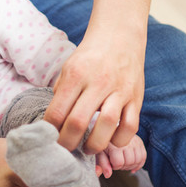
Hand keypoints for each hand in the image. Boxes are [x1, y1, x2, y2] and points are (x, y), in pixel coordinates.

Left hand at [44, 25, 145, 153]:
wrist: (119, 37)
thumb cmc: (90, 56)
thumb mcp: (68, 68)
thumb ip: (61, 93)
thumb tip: (53, 122)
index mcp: (76, 75)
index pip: (57, 111)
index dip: (50, 130)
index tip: (49, 138)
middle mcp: (98, 82)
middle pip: (78, 122)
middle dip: (67, 143)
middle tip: (65, 149)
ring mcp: (119, 91)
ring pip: (106, 126)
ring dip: (94, 145)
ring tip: (87, 149)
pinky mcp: (136, 98)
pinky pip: (130, 127)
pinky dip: (119, 140)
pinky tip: (110, 140)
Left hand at [96, 134, 145, 178]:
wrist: (111, 130)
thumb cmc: (105, 142)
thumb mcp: (99, 152)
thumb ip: (102, 164)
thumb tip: (108, 175)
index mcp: (114, 143)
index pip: (119, 163)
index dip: (114, 166)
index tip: (110, 162)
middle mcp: (126, 141)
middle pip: (130, 162)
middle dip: (123, 166)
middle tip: (117, 163)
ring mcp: (134, 141)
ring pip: (138, 160)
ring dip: (131, 166)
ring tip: (124, 163)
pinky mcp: (140, 142)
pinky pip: (143, 157)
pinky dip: (139, 164)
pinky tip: (132, 165)